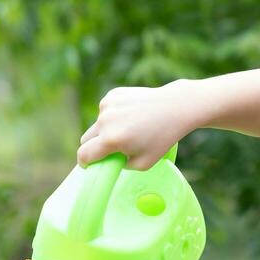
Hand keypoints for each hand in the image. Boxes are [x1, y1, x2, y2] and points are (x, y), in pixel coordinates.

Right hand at [78, 81, 194, 169]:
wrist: (176, 107)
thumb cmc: (163, 138)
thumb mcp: (144, 163)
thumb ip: (122, 165)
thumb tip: (110, 160)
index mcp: (111, 140)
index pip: (84, 154)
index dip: (85, 162)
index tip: (88, 165)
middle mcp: (105, 121)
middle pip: (86, 139)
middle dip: (94, 146)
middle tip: (110, 149)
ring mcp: (108, 105)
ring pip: (97, 124)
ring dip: (106, 130)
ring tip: (130, 129)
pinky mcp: (113, 94)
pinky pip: (105, 110)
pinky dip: (113, 115)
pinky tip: (131, 115)